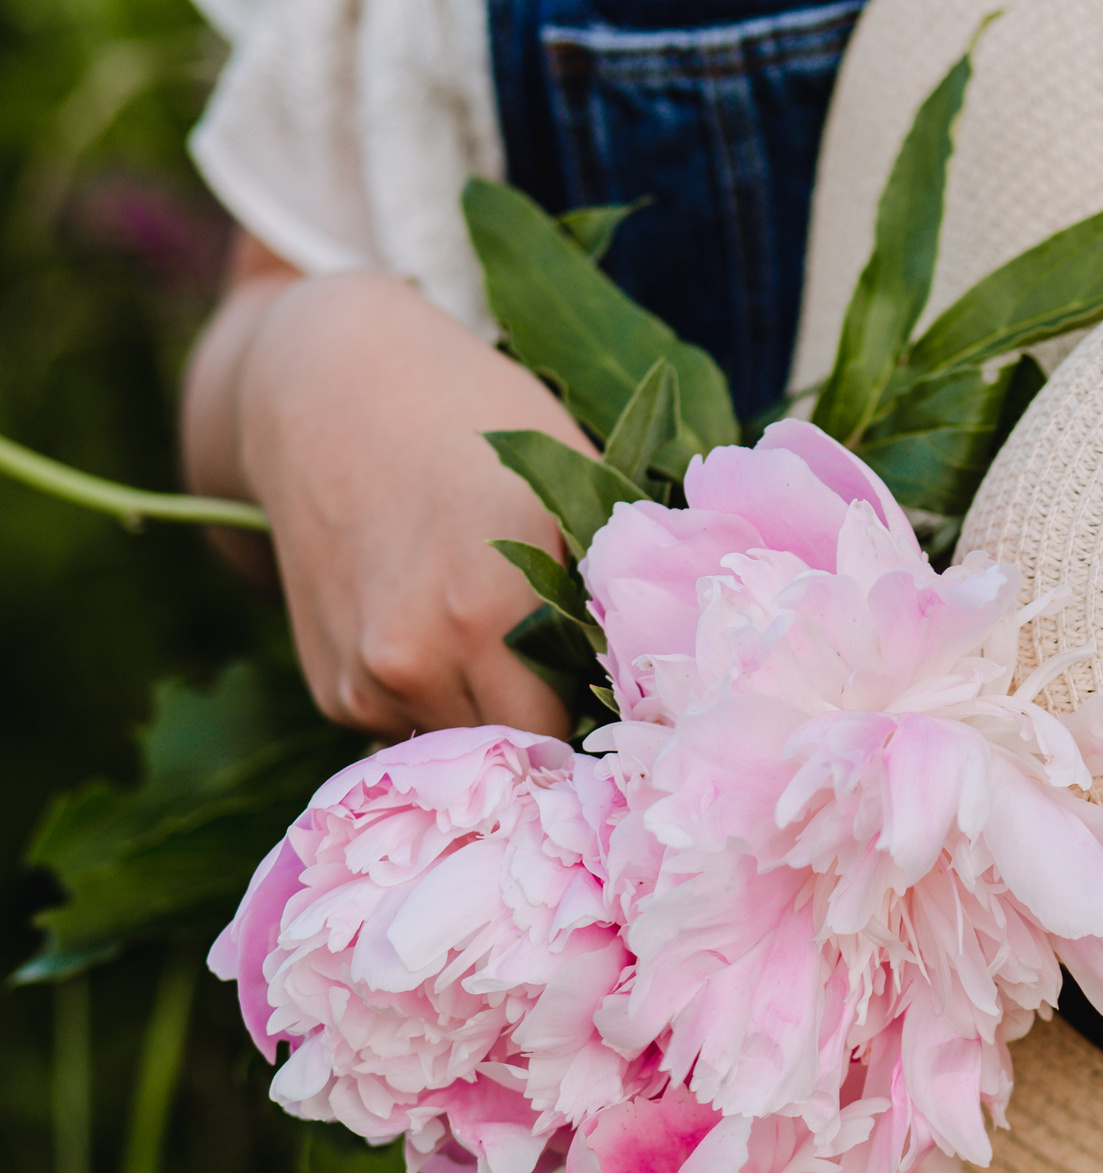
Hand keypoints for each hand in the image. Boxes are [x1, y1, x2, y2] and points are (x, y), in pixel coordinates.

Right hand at [184, 236, 579, 739]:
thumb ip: (607, 592)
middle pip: (516, 747)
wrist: (328, 389)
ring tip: (490, 631)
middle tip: (566, 670)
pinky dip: (434, 699)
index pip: (572, 731)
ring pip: (464, 742)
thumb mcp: (568, 486)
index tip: (620, 699)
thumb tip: (669, 675)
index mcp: (490, 612)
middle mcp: (417, 659)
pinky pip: (413, 727)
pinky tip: (432, 625)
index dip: (602, 721)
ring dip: (488, 712)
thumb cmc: (474, 423)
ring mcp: (367, 680)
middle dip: (547, 723)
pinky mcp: (332, 690)